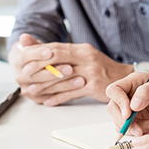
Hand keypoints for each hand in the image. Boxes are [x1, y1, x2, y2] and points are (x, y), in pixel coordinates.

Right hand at [8, 34, 79, 103]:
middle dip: (54, 72)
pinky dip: (66, 94)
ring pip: (46, 88)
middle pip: (37, 75)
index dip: (38, 54)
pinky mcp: (38, 98)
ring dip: (64, 84)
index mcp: (18, 63)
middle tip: (70, 68)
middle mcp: (21, 78)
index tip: (51, 52)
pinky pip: (53, 98)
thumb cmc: (38, 56)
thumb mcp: (36, 47)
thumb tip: (24, 37)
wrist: (35, 69)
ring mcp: (29, 90)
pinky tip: (78, 90)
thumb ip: (32, 42)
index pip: (26, 57)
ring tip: (80, 80)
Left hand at [17, 42, 132, 104]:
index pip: (56, 48)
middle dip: (39, 66)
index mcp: (81, 49)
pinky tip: (47, 102)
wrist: (124, 78)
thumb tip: (41, 46)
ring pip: (63, 78)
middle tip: (24, 73)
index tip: (24, 58)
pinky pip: (71, 93)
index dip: (39, 53)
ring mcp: (91, 72)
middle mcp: (86, 58)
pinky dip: (58, 98)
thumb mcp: (82, 56)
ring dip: (45, 85)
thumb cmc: (99, 68)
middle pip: (58, 59)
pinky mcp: (94, 87)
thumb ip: (62, 52)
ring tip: (31, 90)